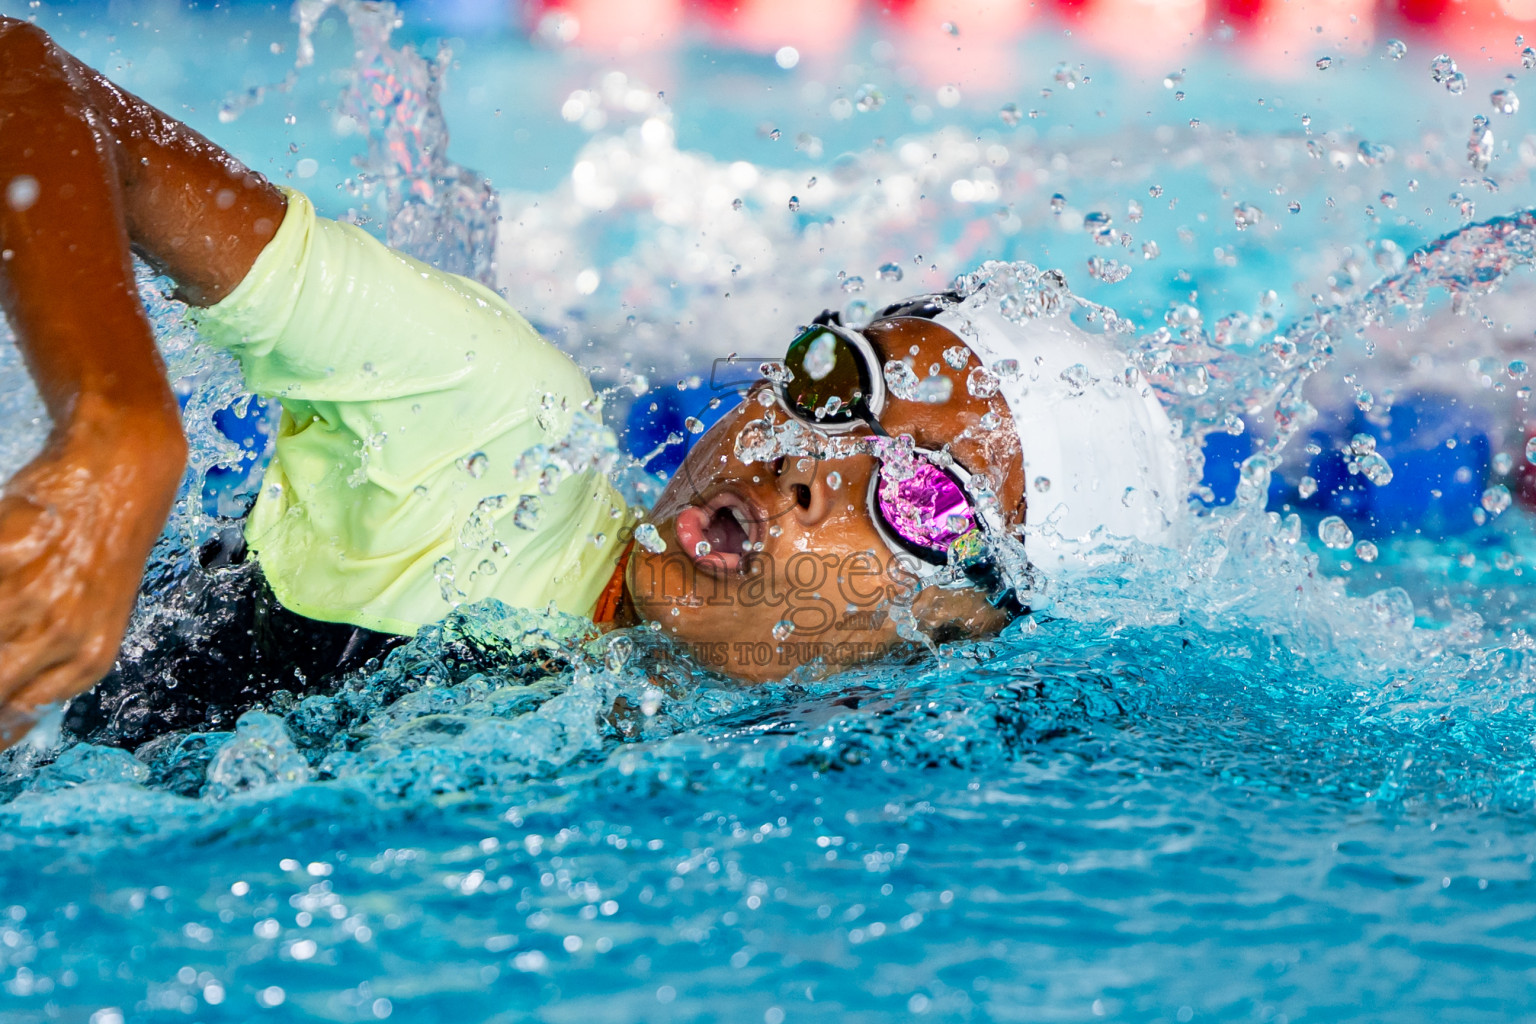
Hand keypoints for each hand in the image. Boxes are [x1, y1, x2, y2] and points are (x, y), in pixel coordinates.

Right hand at [0, 396, 183, 745]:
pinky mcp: (7, 553)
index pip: (10, 718)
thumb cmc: (101, 543)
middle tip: (1, 644)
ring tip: (8, 593)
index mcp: (88, 660)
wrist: (122, 470)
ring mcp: (35, 596)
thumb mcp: (91, 615)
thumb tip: (8, 710)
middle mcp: (65, 637)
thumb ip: (52, 659)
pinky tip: (0, 561)